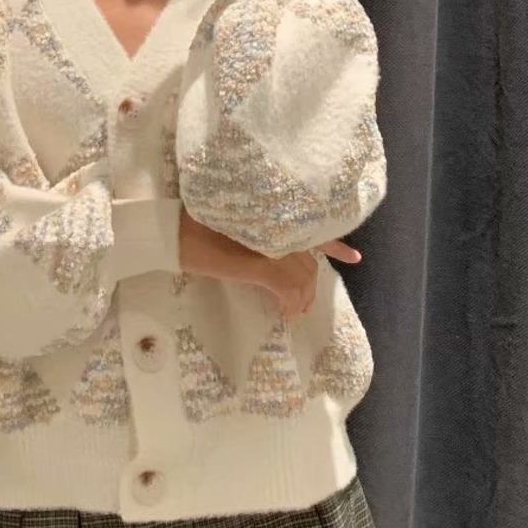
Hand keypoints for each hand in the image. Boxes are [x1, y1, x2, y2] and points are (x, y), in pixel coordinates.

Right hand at [179, 211, 361, 318]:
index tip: (354, 257)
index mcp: (273, 213)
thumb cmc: (196, 224)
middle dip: (309, 285)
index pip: (314, 227)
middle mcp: (278, 224)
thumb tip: (276, 250)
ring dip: (301, 298)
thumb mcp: (234, 222)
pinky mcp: (261, 265)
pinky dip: (290, 304)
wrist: (174, 231)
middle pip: (309, 259)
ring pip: (303, 276)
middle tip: (301, 303)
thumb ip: (260, 229)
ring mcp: (272, 243)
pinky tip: (285, 314)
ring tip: (292, 311)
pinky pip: (288, 290)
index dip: (335, 245)